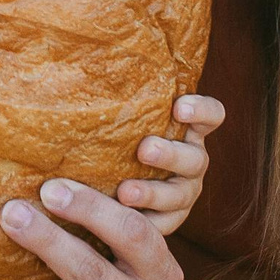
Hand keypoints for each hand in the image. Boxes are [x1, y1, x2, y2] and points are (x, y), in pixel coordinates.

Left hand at [114, 94, 223, 237]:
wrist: (110, 194)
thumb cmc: (110, 140)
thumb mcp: (117, 117)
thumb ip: (111, 95)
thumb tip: (68, 51)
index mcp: (185, 132)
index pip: (211, 116)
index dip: (202, 110)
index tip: (179, 105)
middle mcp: (190, 162)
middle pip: (195, 158)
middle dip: (170, 154)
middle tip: (144, 149)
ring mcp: (181, 194)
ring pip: (180, 195)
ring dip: (154, 193)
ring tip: (124, 192)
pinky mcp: (166, 224)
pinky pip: (163, 229)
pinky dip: (144, 226)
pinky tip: (118, 226)